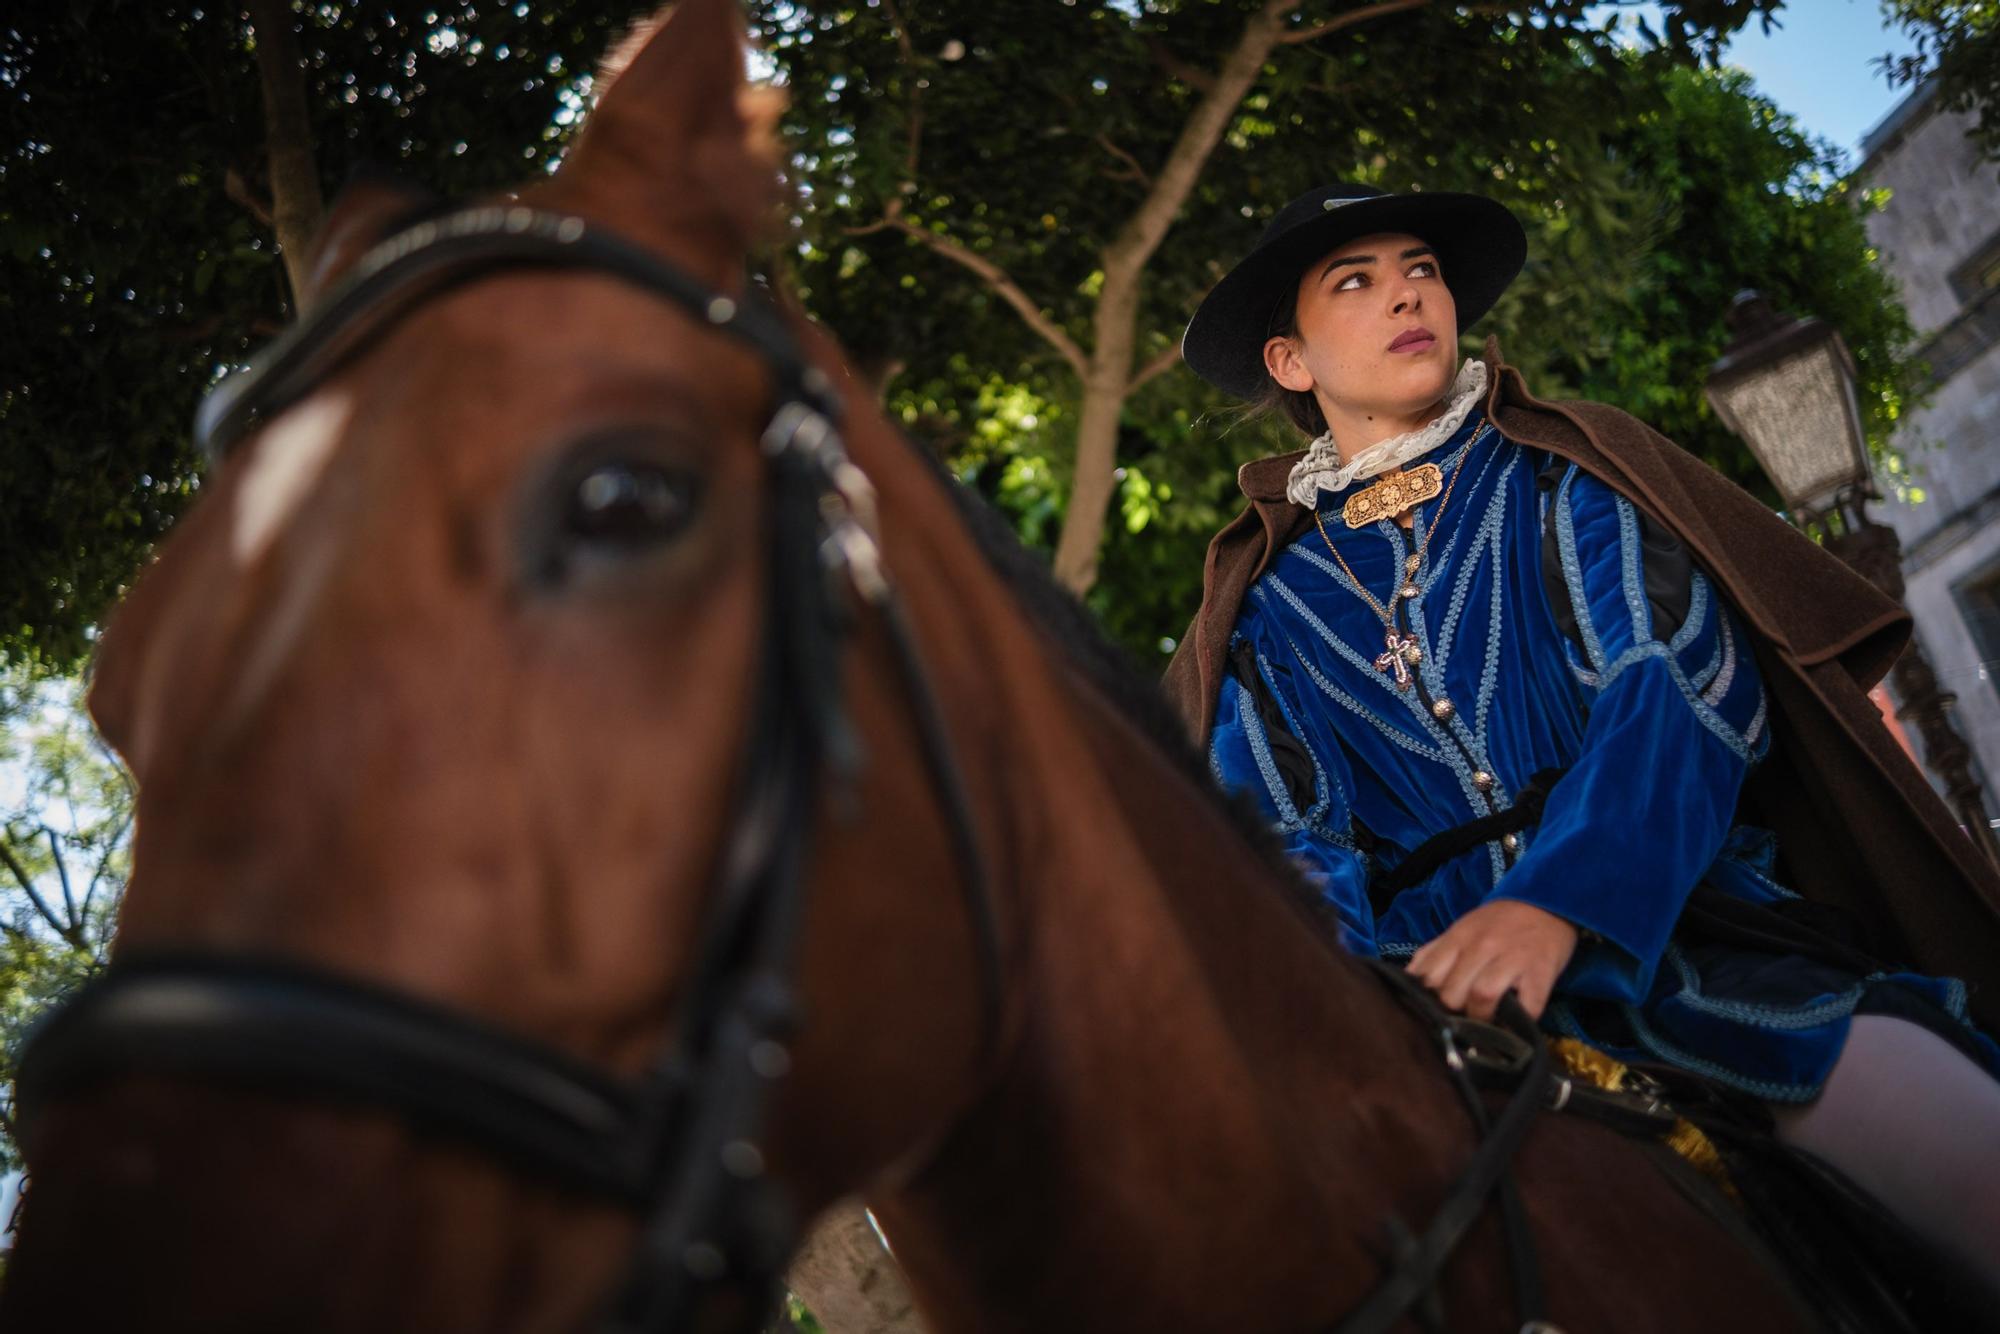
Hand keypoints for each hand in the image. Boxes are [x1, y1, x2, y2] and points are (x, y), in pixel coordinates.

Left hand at [1407, 900, 1579, 1021]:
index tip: (1435, 1010)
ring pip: (1482, 996)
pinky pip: (1527, 1006)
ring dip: (1481, 1018)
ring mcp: (1512, 958)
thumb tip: (1409, 979)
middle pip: (1452, 992)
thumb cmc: (1499, 923)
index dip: (1428, 999)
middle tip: (1463, 1018)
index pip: (1428, 976)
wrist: (1546, 903)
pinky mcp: (1540, 971)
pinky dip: (1518, 1023)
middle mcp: (1482, 946)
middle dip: (1453, 1012)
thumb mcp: (1462, 929)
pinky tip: (1514, 1025)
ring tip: (1486, 1022)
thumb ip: (1435, 953)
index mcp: (1458, 937)